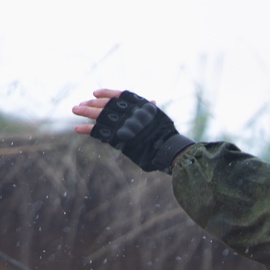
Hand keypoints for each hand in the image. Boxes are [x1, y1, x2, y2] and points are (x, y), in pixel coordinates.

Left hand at [72, 89, 191, 174]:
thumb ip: (149, 107)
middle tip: (80, 104)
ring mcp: (118, 121)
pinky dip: (86, 129)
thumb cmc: (163, 131)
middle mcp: (123, 109)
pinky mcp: (114, 135)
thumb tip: (152, 101)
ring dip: (84, 111)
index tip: (94, 93)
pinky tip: (77, 128)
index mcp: (133, 103)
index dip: (105, 93)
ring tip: (74, 109)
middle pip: (103, 104)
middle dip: (90, 103)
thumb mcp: (156, 115)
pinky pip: (97, 130)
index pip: (116, 95)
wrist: (164, 145)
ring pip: (97, 114)